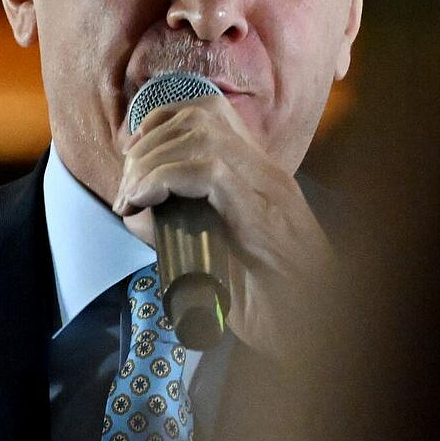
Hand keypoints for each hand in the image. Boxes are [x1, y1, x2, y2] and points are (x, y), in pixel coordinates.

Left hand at [114, 93, 333, 354]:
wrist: (313, 330)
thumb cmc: (266, 303)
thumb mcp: (215, 255)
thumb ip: (181, 226)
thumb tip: (134, 209)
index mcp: (261, 176)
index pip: (209, 110)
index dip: (161, 122)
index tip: (134, 156)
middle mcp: (267, 173)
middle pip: (199, 116)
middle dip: (148, 144)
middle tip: (126, 188)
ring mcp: (269, 190)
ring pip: (200, 137)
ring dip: (151, 161)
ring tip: (131, 197)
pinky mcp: (262, 213)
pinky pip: (206, 171)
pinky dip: (163, 179)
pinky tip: (143, 201)